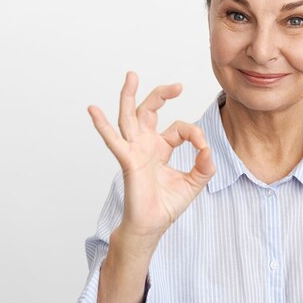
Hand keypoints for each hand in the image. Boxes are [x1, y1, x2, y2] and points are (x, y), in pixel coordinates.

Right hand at [87, 71, 215, 242]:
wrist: (152, 226)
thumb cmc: (167, 205)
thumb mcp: (194, 182)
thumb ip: (204, 166)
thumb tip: (208, 150)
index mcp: (161, 148)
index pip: (179, 128)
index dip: (195, 134)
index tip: (204, 149)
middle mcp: (146, 145)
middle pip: (149, 111)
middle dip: (161, 95)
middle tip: (177, 86)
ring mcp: (135, 151)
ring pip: (129, 117)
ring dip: (129, 96)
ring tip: (131, 76)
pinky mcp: (128, 161)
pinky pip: (114, 141)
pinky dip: (102, 126)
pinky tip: (94, 110)